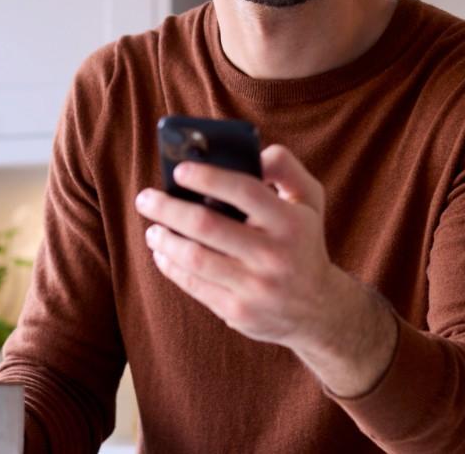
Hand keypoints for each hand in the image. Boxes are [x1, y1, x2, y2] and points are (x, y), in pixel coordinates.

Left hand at [134, 144, 343, 345]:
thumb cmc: (303, 241)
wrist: (319, 309)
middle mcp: (273, 255)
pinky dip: (170, 266)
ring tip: (152, 228)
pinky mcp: (238, 311)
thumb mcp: (309, 200)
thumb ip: (285, 167)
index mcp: (289, 222)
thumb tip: (253, 152)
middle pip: (206, 225)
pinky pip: (193, 285)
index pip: (244, 190)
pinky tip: (162, 252)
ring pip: (194, 258)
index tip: (179, 170)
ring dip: (164, 239)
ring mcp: (255, 287)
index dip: (207, 177)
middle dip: (168, 208)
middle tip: (145, 198)